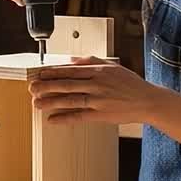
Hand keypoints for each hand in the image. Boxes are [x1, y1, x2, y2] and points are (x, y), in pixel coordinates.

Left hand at [29, 57, 161, 124]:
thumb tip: (72, 60)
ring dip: (51, 102)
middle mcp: (97, 84)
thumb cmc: (131, 85)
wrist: (148, 101)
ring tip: (36, 103)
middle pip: (67, 84)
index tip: (40, 74)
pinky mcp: (101, 114)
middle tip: (32, 88)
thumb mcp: (113, 67)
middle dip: (47, 86)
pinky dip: (64, 118)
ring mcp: (99, 100)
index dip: (53, 72)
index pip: (71, 71)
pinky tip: (52, 120)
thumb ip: (92, 61)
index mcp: (99, 71)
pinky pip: (79, 116)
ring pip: (70, 100)